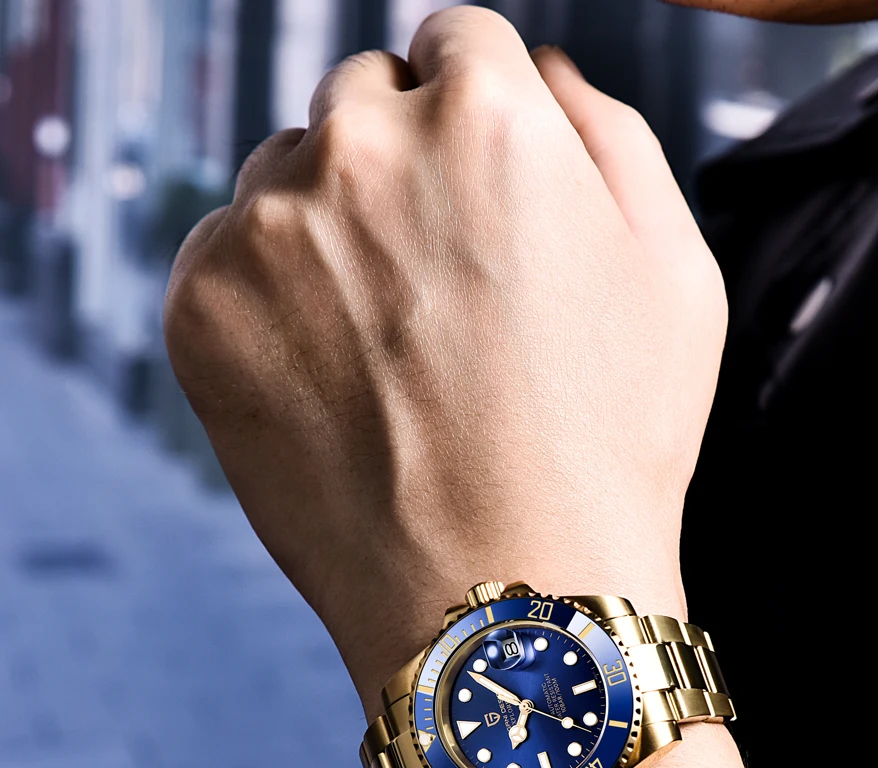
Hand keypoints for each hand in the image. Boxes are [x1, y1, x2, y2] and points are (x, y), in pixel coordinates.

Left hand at [163, 6, 751, 767]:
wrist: (500, 601)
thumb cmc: (608, 448)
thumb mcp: (678, 271)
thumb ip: (611, 131)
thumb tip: (545, 67)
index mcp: (485, 110)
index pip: (456, 40)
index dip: (478, 115)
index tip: (481, 193)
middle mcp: (360, 142)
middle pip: (361, 96)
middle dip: (397, 162)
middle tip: (439, 285)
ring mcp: (266, 224)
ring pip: (285, 175)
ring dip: (325, 229)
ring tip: (389, 353)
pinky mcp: (200, 303)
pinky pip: (225, 256)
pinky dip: (267, 302)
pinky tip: (334, 384)